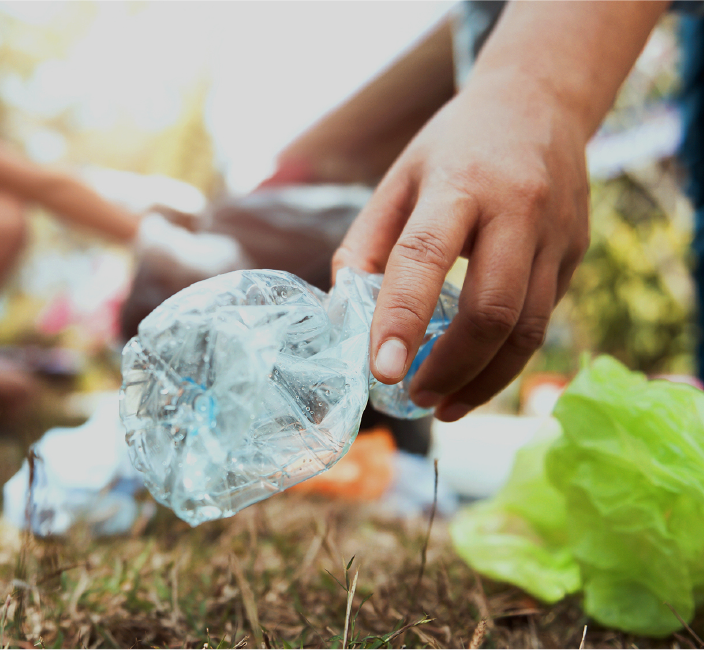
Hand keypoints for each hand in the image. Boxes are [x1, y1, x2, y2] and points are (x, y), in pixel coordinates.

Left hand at [332, 68, 589, 420]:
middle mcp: (516, 208)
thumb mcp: (399, 177)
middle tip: (416, 397)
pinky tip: (477, 375)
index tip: (382, 372)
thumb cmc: (456, 144)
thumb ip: (367, 241)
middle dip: (451, 367)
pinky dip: (507, 360)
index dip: (402, 317)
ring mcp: (556, 233)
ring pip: (528, 329)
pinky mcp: (576, 252)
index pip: (425, 255)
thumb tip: (346, 310)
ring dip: (484, 380)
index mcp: (459, 182)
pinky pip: (543, 320)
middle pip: (491, 309)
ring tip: (445, 404)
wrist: (541, 100)